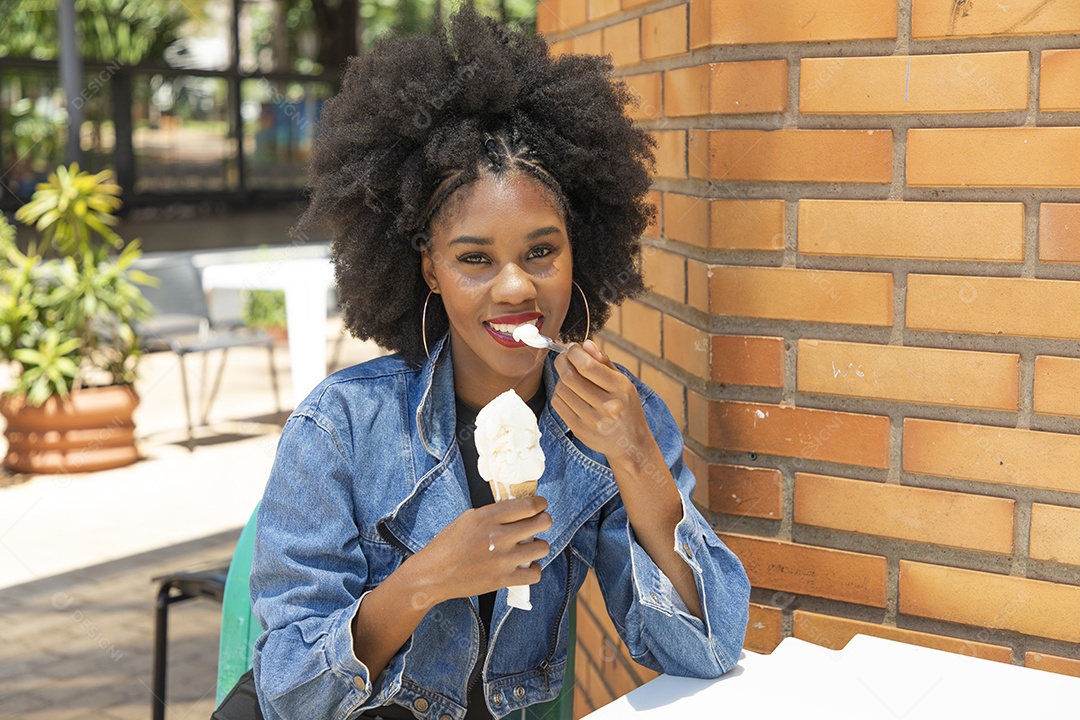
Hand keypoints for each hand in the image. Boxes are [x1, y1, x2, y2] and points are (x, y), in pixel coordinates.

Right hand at [409, 495, 551, 606]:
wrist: (433, 574)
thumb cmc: (448, 544)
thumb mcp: (469, 517)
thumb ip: (495, 512)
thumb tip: (520, 508)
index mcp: (488, 516)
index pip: (530, 505)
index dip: (541, 504)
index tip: (541, 506)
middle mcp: (499, 536)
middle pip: (542, 523)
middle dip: (544, 521)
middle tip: (539, 523)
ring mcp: (502, 560)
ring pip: (543, 548)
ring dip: (539, 545)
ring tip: (530, 546)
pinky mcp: (502, 580)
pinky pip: (535, 574)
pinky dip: (534, 569)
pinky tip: (526, 565)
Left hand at [552, 340, 649, 461]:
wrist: (630, 444)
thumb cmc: (626, 408)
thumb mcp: (623, 383)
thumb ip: (604, 362)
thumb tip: (585, 345)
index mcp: (621, 389)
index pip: (588, 366)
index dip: (574, 353)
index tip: (572, 348)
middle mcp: (607, 406)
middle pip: (570, 377)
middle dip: (562, 362)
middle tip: (564, 358)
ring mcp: (592, 420)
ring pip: (561, 390)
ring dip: (561, 378)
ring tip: (569, 377)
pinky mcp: (580, 430)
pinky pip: (558, 405)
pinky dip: (559, 394)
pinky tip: (569, 393)